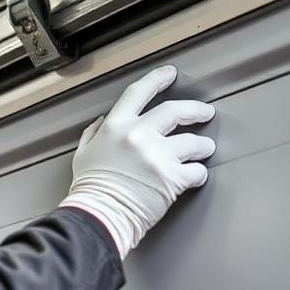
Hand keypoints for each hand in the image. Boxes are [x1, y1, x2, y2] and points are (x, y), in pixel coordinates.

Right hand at [60, 65, 215, 258]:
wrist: (99, 216)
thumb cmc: (90, 189)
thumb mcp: (83, 153)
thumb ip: (94, 134)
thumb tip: (102, 123)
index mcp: (116, 126)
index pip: (140, 92)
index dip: (158, 79)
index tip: (170, 74)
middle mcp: (139, 134)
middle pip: (176, 111)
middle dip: (196, 110)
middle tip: (205, 113)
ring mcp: (158, 156)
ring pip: (193, 142)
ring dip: (202, 145)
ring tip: (204, 148)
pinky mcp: (173, 178)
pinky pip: (197, 171)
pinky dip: (198, 173)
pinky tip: (194, 176)